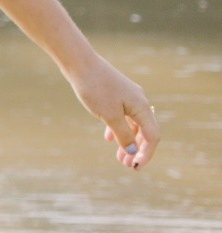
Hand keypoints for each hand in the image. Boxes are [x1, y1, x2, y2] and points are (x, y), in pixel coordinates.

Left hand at [67, 54, 160, 170]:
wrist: (79, 63)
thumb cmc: (95, 88)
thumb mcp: (109, 116)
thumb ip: (123, 135)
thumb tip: (134, 152)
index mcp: (142, 107)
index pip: (152, 136)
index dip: (146, 154)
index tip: (135, 168)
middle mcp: (139, 102)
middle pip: (145, 132)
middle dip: (137, 150)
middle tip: (125, 165)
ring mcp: (128, 97)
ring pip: (133, 125)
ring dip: (128, 141)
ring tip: (118, 157)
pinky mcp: (116, 95)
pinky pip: (123, 116)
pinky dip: (118, 129)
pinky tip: (108, 139)